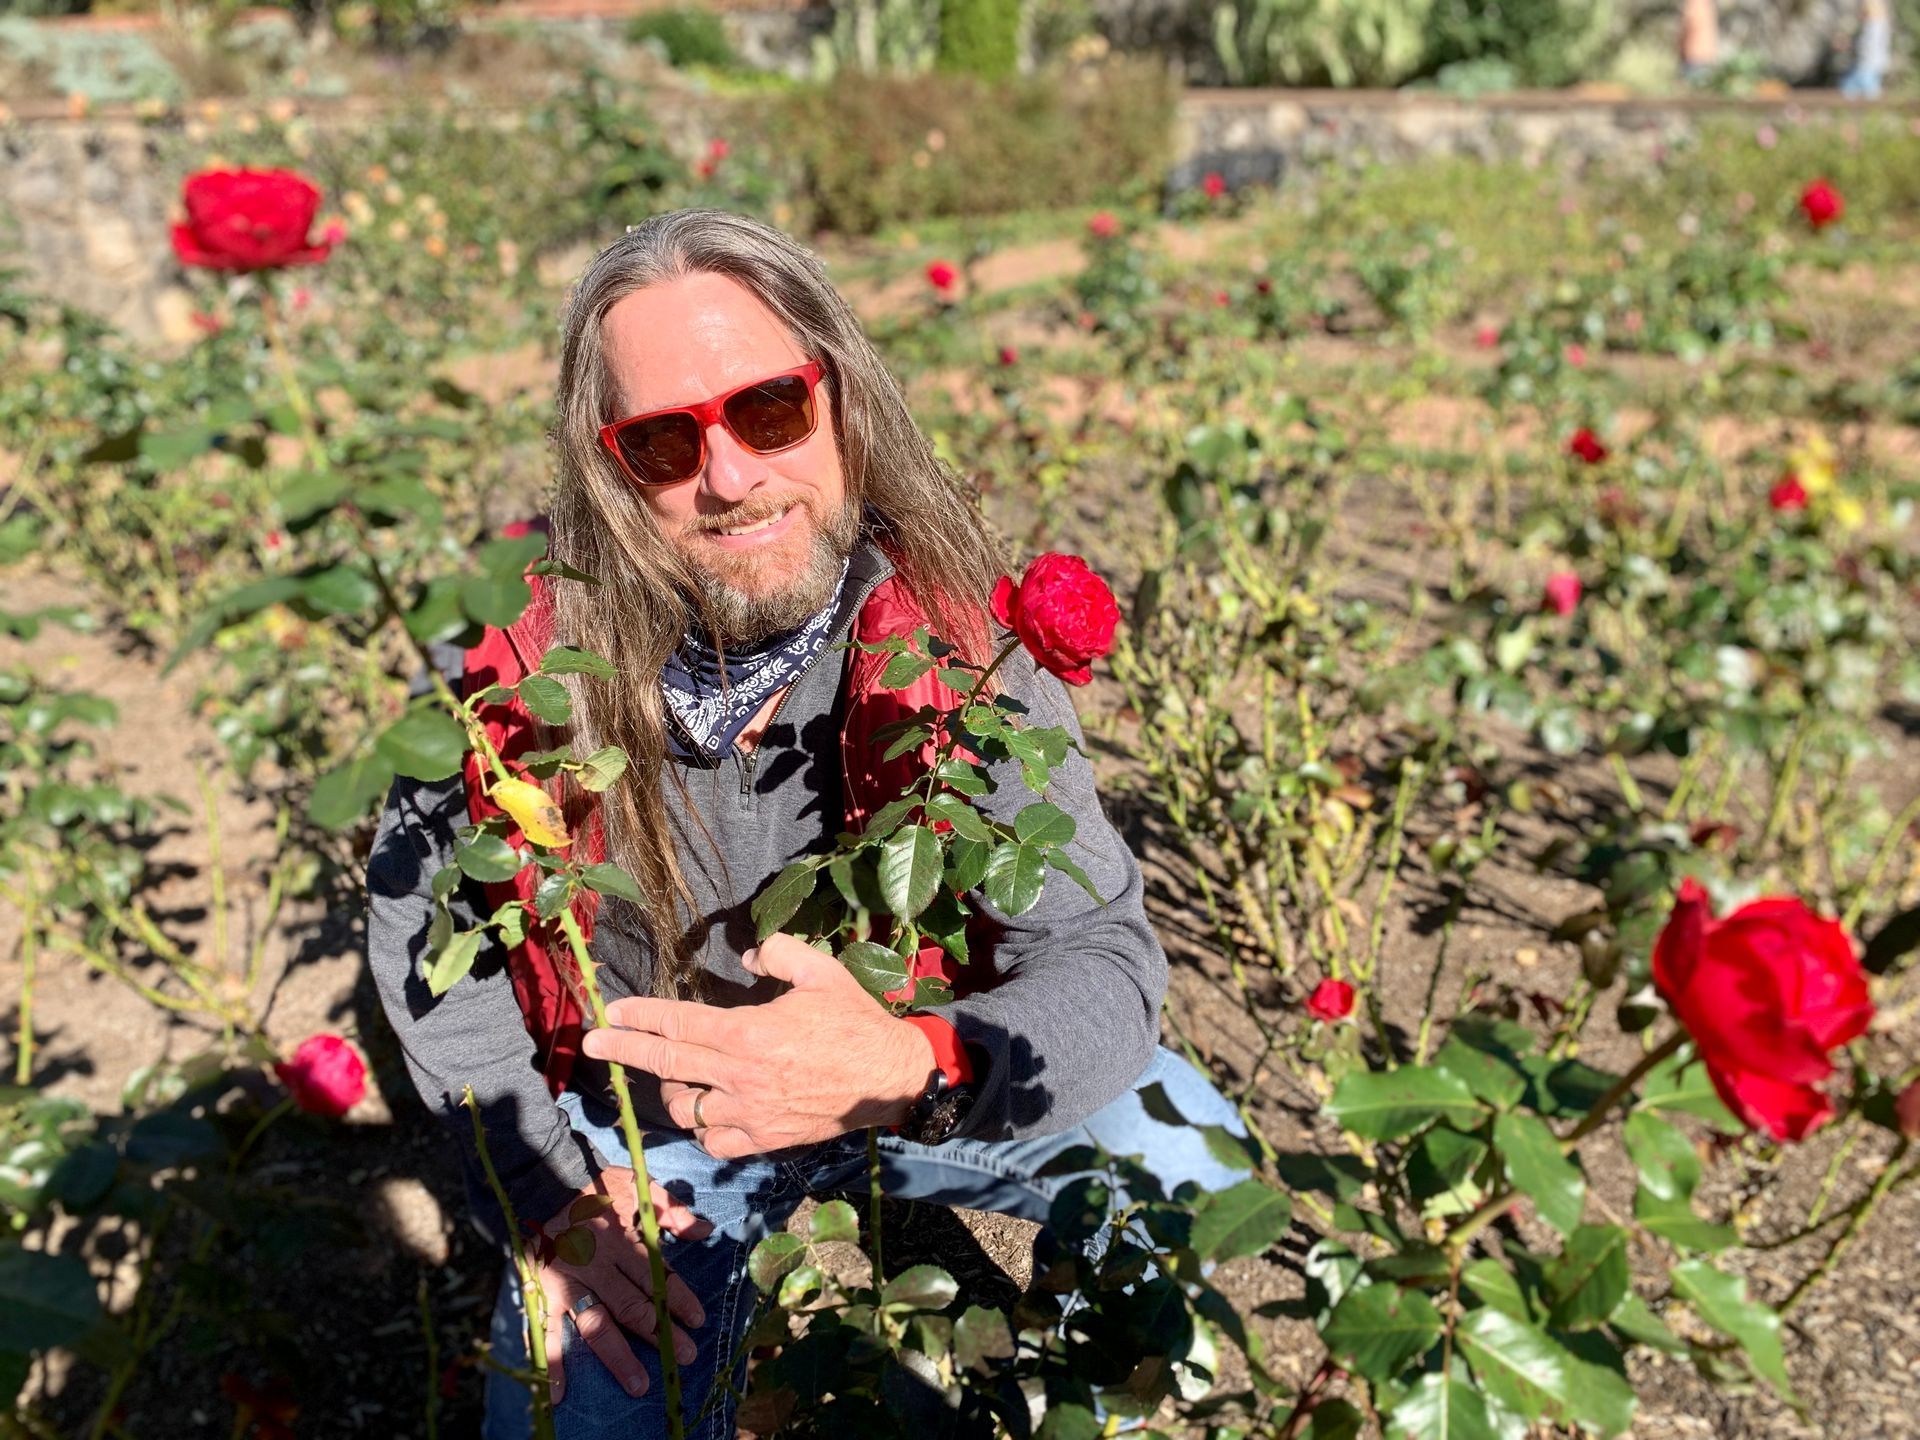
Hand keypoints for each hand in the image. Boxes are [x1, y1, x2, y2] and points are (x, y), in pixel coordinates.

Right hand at [536, 1165, 712, 1402]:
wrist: (541, 1183)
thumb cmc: (596, 1189)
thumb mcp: (637, 1187)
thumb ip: (670, 1210)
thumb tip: (703, 1231)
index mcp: (621, 1240)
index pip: (657, 1275)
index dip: (680, 1299)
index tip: (699, 1321)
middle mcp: (596, 1265)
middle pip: (632, 1306)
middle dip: (660, 1333)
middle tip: (685, 1357)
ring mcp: (567, 1282)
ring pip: (596, 1325)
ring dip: (618, 1357)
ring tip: (639, 1385)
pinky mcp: (542, 1293)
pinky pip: (546, 1331)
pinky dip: (552, 1363)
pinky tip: (560, 1393)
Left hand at [580, 933, 936, 1160]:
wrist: (891, 1078)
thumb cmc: (856, 1021)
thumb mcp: (822, 971)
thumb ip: (779, 952)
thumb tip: (747, 952)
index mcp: (750, 1032)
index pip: (679, 1025)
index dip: (639, 1017)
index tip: (610, 1012)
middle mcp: (742, 1075)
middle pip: (668, 1065)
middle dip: (623, 1051)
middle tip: (590, 1043)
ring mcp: (751, 1112)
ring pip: (686, 1108)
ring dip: (671, 1091)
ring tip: (673, 1077)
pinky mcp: (765, 1138)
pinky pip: (715, 1141)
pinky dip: (703, 1128)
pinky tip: (706, 1111)